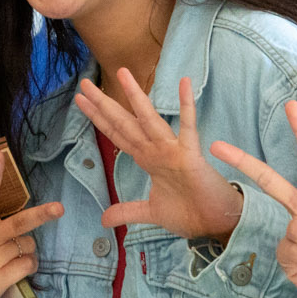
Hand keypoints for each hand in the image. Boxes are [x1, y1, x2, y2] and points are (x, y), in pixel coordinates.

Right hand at [0, 150, 63, 297]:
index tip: (0, 155)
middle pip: (20, 222)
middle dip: (42, 214)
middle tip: (60, 208)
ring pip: (28, 245)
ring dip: (27, 247)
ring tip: (11, 253)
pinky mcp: (1, 277)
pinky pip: (28, 264)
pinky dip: (29, 264)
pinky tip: (16, 267)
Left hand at [75, 71, 240, 241]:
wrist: (215, 225)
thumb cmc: (189, 212)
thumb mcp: (151, 213)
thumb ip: (128, 211)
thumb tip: (104, 219)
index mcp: (148, 159)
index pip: (117, 134)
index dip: (98, 118)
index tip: (81, 101)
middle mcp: (156, 150)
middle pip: (125, 123)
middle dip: (104, 104)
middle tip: (84, 83)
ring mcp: (173, 150)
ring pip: (149, 119)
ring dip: (135, 96)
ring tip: (122, 73)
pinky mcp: (191, 155)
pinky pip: (188, 127)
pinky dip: (186, 106)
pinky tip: (183, 83)